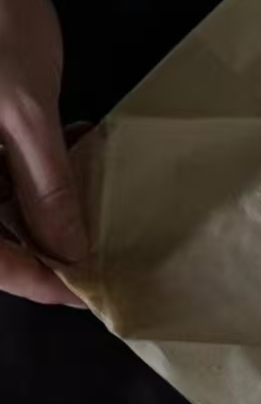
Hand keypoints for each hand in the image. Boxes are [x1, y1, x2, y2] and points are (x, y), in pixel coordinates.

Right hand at [0, 0, 86, 305]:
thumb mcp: (23, 111)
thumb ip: (45, 188)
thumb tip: (70, 252)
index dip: (30, 279)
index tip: (82, 292)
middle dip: (38, 241)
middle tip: (94, 251)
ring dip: (38, 203)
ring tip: (91, 198)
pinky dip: (29, 167)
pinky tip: (72, 149)